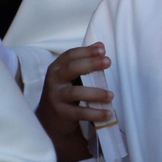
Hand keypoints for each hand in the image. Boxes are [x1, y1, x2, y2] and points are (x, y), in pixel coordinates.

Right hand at [37, 44, 112, 161]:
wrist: (50, 116)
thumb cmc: (65, 90)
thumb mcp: (71, 75)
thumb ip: (85, 60)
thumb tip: (100, 45)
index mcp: (57, 67)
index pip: (71, 55)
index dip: (86, 51)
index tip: (102, 50)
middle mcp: (54, 80)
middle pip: (71, 68)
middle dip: (91, 64)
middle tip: (108, 62)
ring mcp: (56, 97)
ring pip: (76, 92)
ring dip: (96, 93)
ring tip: (111, 95)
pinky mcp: (62, 113)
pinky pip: (80, 112)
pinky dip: (95, 113)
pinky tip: (108, 113)